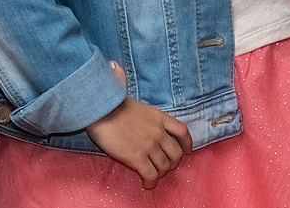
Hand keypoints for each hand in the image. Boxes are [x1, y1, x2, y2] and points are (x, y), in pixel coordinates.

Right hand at [86, 61, 192, 188]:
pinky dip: (151, 182)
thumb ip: (149, 115)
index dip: (187, 143)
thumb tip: (150, 122)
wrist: (102, 110)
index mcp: (160, 117)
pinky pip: (150, 174)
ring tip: (154, 174)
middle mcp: (159, 132)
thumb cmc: (114, 105)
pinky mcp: (138, 157)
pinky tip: (147, 184)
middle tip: (165, 166)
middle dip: (173, 162)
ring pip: (164, 165)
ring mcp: (150, 145)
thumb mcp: (141, 106)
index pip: (183, 131)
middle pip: (176, 152)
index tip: (186, 151)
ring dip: (160, 172)